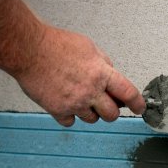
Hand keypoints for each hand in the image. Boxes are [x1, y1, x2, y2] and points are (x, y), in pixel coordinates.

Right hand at [15, 26, 144, 125]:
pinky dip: (70, 115)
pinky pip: (71, 122)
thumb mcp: (90, 48)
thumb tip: (113, 76)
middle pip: (112, 115)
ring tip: (80, 97)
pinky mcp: (58, 110)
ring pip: (92, 120)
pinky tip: (66, 102)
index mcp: (102, 74)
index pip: (128, 93)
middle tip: (106, 105)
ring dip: (90, 112)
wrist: (28, 50)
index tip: (139, 109)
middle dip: (111, 111)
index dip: (137, 104)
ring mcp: (75, 103)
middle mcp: (91, 91)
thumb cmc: (57, 45)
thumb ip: (105, 64)